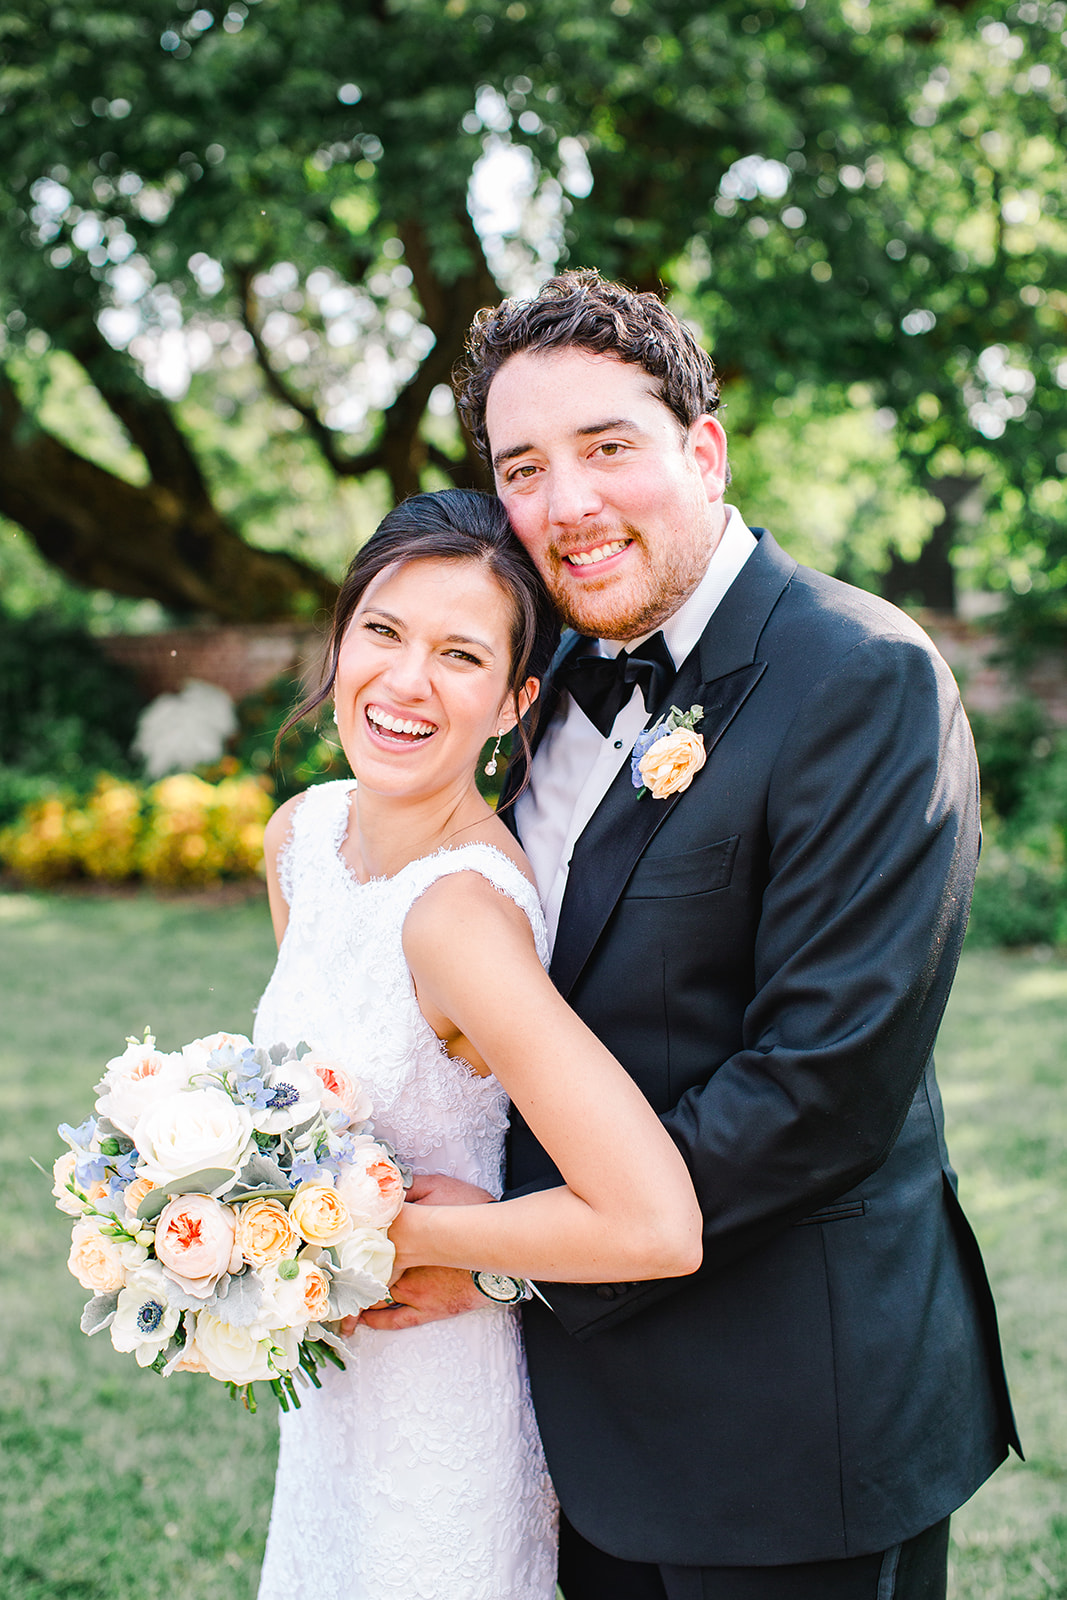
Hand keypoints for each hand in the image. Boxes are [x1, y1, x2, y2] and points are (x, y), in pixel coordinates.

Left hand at [339, 1172, 493, 1331]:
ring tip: (337, 1304)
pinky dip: (377, 1321)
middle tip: (325, 1280)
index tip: (324, 1248)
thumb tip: (384, 1187)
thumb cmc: (472, 1211)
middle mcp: (400, 1267)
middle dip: (345, 1277)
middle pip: (364, 1274)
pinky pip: (396, 1320)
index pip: (362, 1241)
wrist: (501, 1244)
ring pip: (375, 1299)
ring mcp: (413, 1292)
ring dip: (356, 1301)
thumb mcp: (437, 1186)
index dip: (342, 1244)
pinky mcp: (429, 1309)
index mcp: (399, 1238)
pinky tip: (363, 1320)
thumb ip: (407, 1187)